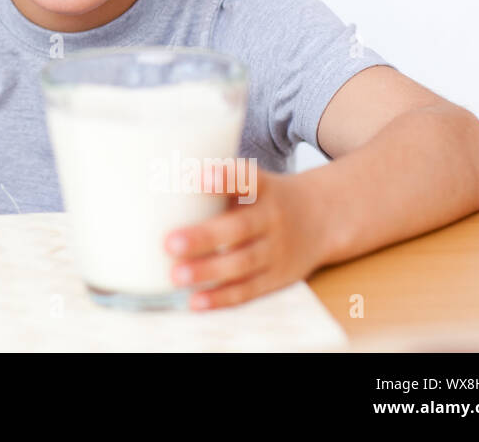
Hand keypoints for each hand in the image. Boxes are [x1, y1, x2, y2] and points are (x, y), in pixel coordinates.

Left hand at [163, 165, 327, 310]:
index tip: (197, 176)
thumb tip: (153, 176)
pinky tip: (194, 301)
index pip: (246, 180)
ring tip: (176, 276)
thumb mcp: (253, 181)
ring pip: (242, 263)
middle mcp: (272, 219)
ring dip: (208, 272)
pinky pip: (248, 290)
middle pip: (238, 229)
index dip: (223, 178)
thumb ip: (216, 181)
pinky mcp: (277, 277)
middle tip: (169, 243)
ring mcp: (277, 250)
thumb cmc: (266, 197)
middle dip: (203, 237)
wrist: (324, 217)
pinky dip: (221, 298)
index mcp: (265, 189)